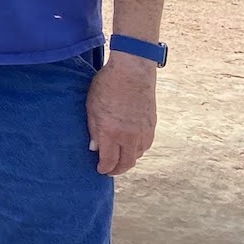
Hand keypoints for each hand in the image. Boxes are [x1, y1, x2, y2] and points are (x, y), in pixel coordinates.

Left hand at [87, 55, 157, 174]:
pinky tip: (131, 147)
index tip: (99, 170)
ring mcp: (143, 132)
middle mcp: (129, 137)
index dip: (104, 168)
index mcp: (111, 132)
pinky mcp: (152, 126)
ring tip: (119, 159)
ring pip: (137, 155)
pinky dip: (138, 150)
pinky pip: (145, 146)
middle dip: (117, 170)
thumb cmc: (107, 86)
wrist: (133, 72)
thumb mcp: (91, 107)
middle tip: (109, 170)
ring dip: (128, 160)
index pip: (109, 160)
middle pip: (126, 163)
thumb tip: (94, 148)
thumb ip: (93, 130)